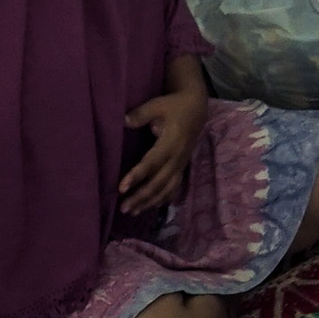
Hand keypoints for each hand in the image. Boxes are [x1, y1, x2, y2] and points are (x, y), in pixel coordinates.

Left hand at [120, 85, 205, 215]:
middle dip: (141, 196)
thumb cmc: (174, 107)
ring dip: (150, 201)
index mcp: (171, 143)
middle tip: (124, 207)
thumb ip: (140, 114)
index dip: (137, 176)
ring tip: (133, 211)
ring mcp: (181, 164)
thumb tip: (123, 121)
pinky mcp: (181, 167)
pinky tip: (152, 207)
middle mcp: (177, 158)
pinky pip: (174, 187)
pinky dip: (163, 199)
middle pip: (159, 182)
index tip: (122, 187)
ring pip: (167, 188)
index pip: (152, 163)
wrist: (196, 109)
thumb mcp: (157, 105)